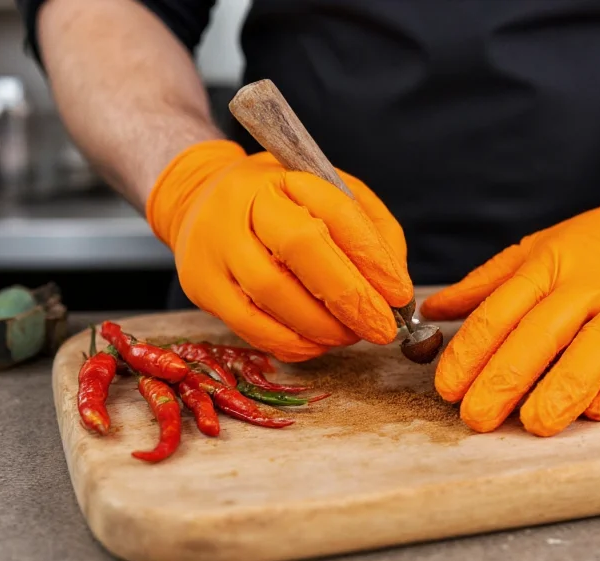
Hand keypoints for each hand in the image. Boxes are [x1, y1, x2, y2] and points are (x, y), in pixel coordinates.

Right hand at [147, 140, 411, 361]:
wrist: (199, 203)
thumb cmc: (280, 204)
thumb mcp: (329, 196)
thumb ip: (370, 229)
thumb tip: (395, 284)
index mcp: (286, 176)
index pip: (336, 211)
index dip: (373, 256)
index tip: (400, 294)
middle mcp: (246, 204)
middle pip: (301, 247)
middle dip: (349, 296)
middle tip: (382, 329)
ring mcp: (218, 244)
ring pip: (272, 291)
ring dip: (321, 325)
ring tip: (350, 336)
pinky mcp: (202, 285)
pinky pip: (249, 325)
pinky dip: (290, 343)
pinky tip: (316, 345)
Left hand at [421, 142, 599, 435]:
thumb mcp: (541, 248)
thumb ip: (488, 283)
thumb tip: (432, 312)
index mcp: (549, 262)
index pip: (501, 310)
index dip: (471, 350)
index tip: (448, 387)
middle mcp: (588, 281)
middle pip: (542, 332)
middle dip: (505, 378)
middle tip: (476, 417)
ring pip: (596, 347)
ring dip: (564, 388)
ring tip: (534, 424)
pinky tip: (597, 410)